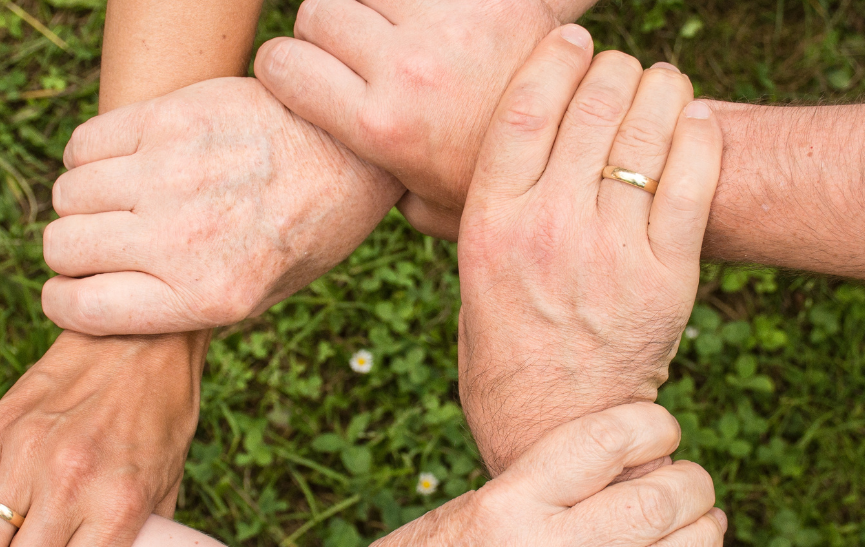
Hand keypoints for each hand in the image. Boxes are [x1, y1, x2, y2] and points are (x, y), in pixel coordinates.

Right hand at [41, 77, 402, 334]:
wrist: (350, 153)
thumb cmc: (304, 232)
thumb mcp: (259, 297)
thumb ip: (183, 307)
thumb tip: (105, 307)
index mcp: (206, 297)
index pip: (81, 308)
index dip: (64, 302)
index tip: (71, 292)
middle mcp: (183, 239)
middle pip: (63, 248)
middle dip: (71, 253)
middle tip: (102, 244)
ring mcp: (172, 174)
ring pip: (67, 194)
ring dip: (82, 203)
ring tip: (118, 202)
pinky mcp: (170, 119)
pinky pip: (84, 144)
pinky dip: (89, 157)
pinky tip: (123, 163)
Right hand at [255, 0, 557, 238]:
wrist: (583, 150)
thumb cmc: (496, 185)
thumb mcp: (427, 207)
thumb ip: (377, 185)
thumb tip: (344, 175)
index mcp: (378, 125)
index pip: (282, 64)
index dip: (282, 66)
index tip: (299, 74)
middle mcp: (405, 69)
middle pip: (319, 12)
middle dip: (324, 30)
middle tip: (351, 53)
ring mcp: (446, 24)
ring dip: (369, 4)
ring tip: (391, 31)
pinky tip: (427, 20)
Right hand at [332, 403, 723, 546]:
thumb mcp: (464, 507)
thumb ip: (534, 488)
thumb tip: (608, 464)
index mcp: (506, 503)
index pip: (604, 443)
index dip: (652, 425)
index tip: (661, 427)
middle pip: (651, 505)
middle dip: (692, 484)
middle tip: (693, 480)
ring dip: (703, 538)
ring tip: (706, 523)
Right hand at [454, 28, 721, 473]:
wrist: (555, 429)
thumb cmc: (504, 354)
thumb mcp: (470, 278)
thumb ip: (477, 214)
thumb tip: (476, 156)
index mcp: (490, 225)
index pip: (525, 108)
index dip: (555, 59)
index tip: (572, 40)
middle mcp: (548, 229)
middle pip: (592, 106)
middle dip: (613, 70)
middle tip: (621, 69)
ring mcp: (611, 251)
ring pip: (647, 131)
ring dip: (660, 90)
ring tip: (660, 86)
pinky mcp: (667, 276)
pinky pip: (694, 178)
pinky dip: (699, 135)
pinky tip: (693, 122)